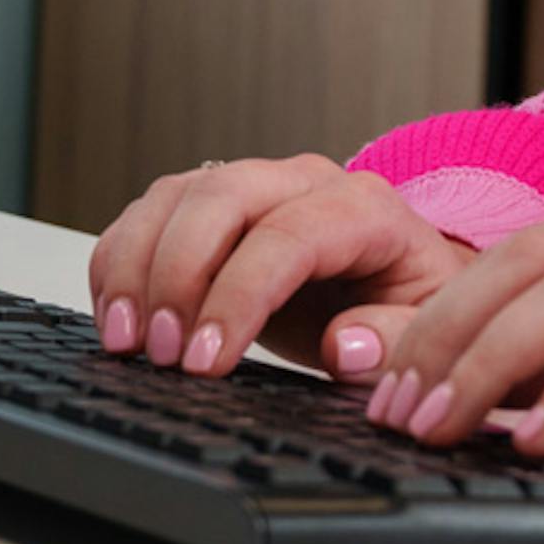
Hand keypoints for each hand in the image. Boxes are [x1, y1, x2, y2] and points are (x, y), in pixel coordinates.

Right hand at [87, 154, 475, 381]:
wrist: (397, 277)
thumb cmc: (407, 301)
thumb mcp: (424, 330)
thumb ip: (394, 339)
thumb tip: (347, 345)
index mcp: (363, 208)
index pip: (288, 237)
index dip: (237, 298)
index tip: (205, 362)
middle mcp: (303, 182)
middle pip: (220, 197)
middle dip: (177, 276)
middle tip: (162, 354)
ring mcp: (253, 186)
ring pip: (174, 197)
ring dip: (135, 268)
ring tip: (128, 342)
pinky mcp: (210, 207)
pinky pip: (149, 214)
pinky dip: (120, 262)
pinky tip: (120, 319)